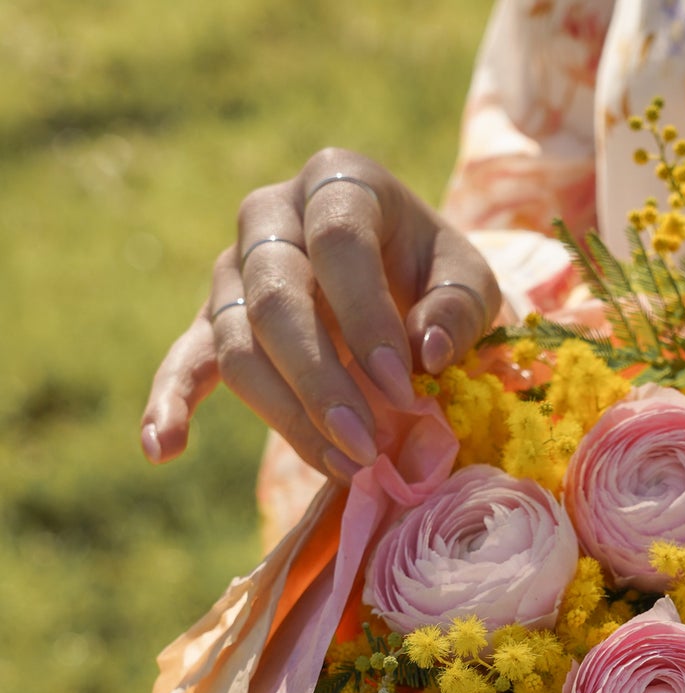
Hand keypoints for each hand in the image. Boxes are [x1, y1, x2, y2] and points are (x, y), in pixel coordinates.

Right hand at [141, 148, 500, 477]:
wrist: (400, 276)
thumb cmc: (435, 275)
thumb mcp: (469, 280)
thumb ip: (457, 309)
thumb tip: (428, 353)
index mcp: (338, 183)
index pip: (338, 242)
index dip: (368, 318)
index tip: (405, 389)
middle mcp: (271, 216)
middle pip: (275, 299)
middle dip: (321, 381)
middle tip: (367, 447)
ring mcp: (234, 268)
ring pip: (238, 344)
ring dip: (288, 414)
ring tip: (344, 467)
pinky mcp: (215, 320)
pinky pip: (187, 360)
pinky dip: (170, 403)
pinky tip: (164, 449)